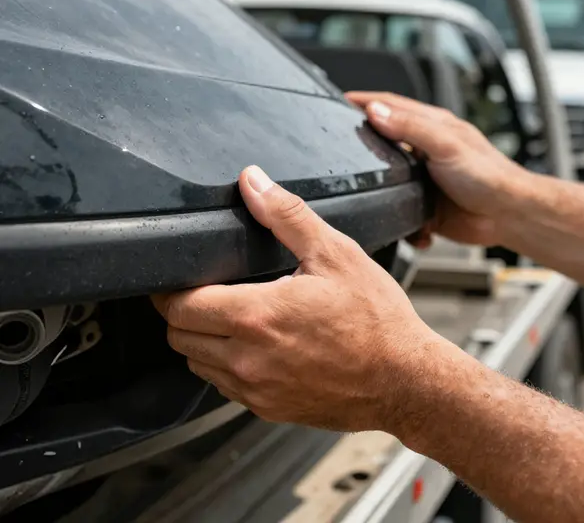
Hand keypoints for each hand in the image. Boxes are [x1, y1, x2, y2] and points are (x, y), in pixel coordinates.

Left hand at [152, 165, 443, 431]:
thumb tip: (254, 182)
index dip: (170, 288)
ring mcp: (256, 390)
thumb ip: (286, 215)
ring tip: (226, 314)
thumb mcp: (335, 253)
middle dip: (181, 311)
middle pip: (179, 338)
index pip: (180, 306)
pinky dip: (224, 364)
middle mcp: (248, 359)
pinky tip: (253, 344)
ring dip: (200, 339)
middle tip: (202, 290)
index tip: (177, 276)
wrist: (405, 379)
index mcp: (258, 316)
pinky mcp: (268, 409)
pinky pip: (224, 387)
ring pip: (196, 365)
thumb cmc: (376, 319)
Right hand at [347, 92, 523, 248]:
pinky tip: (402, 225)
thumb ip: (410, 127)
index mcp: (432, 127)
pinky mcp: (426, 206)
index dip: (365, 101)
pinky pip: (401, 212)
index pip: (391, 106)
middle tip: (340, 145)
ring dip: (379, 190)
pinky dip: (399, 221)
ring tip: (365, 193)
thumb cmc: (490, 176)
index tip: (341, 99)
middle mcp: (426, 150)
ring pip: (388, 180)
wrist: (509, 216)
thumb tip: (376, 112)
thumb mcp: (445, 145)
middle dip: (364, 144)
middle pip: (385, 141)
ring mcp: (425, 179)